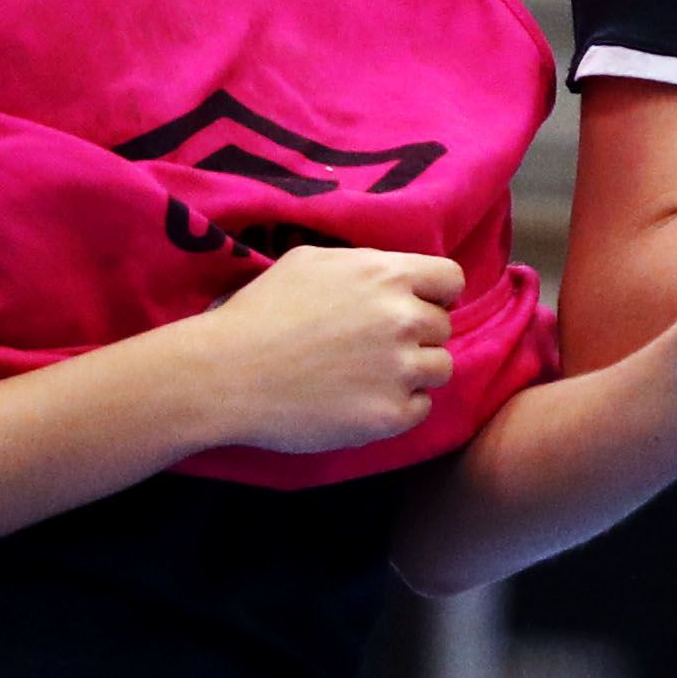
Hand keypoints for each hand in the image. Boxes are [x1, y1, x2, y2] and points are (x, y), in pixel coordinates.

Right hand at [181, 243, 462, 454]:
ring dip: (413, 372)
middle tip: (373, 347)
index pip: (451, 279)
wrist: (226, 374)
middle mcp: (403, 319)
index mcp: (388, 275)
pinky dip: (399, 407)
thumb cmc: (260, 312)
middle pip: (442, 327)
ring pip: (439, 368)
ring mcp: (399, 370)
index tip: (414, 306)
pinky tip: (362, 401)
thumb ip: (364, 264)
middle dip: (415, 335)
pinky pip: (420, 408)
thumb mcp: (311, 261)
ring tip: (369, 376)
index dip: (434, 294)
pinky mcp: (388, 415)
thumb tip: (392, 274)